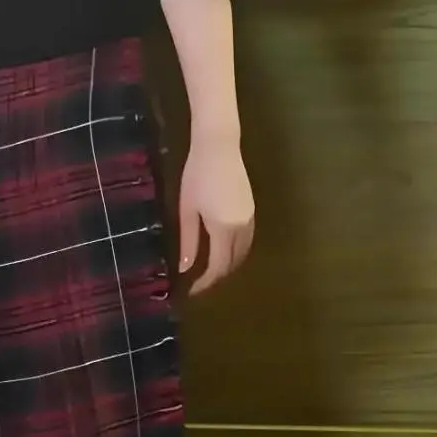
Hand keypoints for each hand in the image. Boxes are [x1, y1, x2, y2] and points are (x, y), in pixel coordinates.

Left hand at [178, 135, 253, 294]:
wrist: (218, 146)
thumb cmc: (196, 175)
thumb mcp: (187, 209)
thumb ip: (188, 241)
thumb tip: (185, 267)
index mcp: (223, 228)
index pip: (218, 266)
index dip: (206, 282)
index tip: (192, 289)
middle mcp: (241, 227)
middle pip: (233, 262)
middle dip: (217, 275)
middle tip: (200, 281)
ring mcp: (250, 218)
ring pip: (243, 252)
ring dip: (229, 264)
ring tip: (210, 268)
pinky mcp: (252, 209)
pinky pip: (247, 239)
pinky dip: (236, 250)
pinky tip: (223, 248)